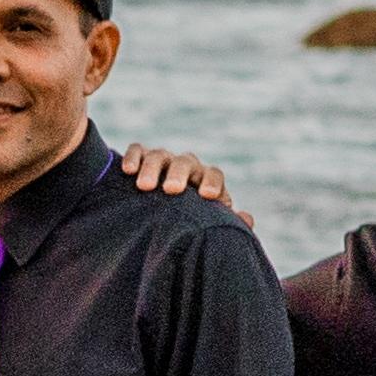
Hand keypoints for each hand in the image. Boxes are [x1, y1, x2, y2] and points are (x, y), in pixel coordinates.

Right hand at [121, 146, 244, 221]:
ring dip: (153, 168)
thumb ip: (227, 223)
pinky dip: (135, 157)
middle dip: (179, 174)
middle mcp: (186, 167)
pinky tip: (128, 171)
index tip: (207, 197)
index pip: (213, 174)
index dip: (213, 183)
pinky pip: (138, 150)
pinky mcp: (141, 160)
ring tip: (144, 187)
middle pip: (186, 163)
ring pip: (160, 155)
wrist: (163, 216)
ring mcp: (163, 162)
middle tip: (172, 190)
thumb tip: (247, 218)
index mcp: (205, 180)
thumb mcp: (207, 225)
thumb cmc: (189, 224)